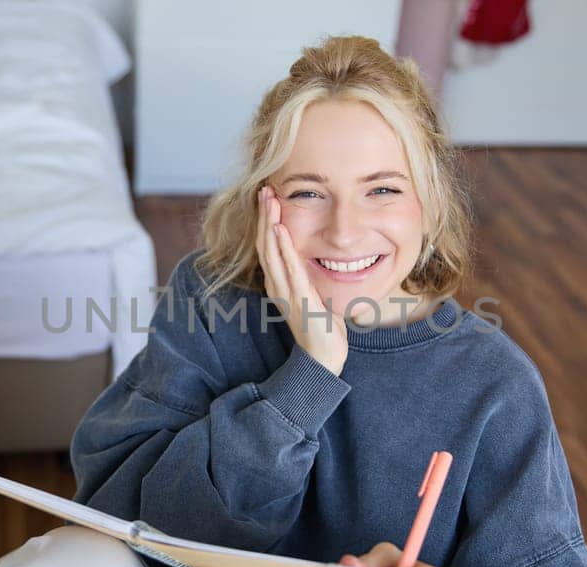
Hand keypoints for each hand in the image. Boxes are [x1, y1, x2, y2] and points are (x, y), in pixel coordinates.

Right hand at [257, 185, 347, 375]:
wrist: (322, 358)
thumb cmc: (320, 327)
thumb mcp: (311, 294)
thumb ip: (306, 275)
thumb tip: (310, 256)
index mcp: (278, 283)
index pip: (267, 246)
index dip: (265, 221)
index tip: (267, 197)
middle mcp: (277, 285)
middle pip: (264, 244)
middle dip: (263, 216)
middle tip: (264, 189)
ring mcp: (286, 293)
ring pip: (272, 252)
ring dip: (269, 224)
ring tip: (269, 201)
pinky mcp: (300, 299)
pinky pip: (290, 269)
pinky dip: (284, 249)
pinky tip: (281, 230)